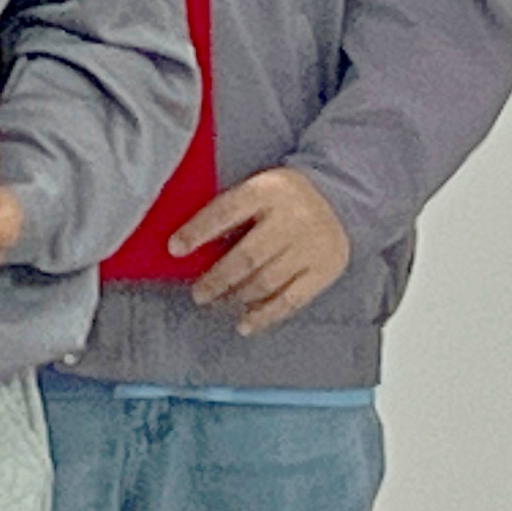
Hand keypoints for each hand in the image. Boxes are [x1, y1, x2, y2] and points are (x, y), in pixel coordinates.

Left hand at [171, 167, 351, 334]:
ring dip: (237, 297)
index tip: (174, 249)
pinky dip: (265, 315)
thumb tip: (188, 243)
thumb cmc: (281, 197)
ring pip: (267, 281)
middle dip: (217, 278)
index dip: (197, 231)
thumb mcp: (257, 187)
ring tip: (217, 302)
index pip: (225, 211)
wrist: (337, 198)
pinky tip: (245, 324)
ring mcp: (310, 247)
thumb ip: (230, 209)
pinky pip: (291, 299)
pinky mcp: (325, 270)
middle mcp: (291, 218)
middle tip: (198, 293)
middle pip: (247, 256)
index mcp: (267, 191)